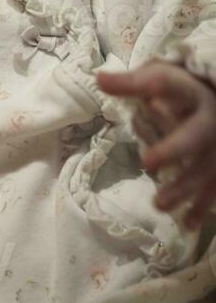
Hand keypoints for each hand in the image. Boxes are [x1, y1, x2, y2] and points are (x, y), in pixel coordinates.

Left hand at [95, 59, 215, 229]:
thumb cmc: (181, 90)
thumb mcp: (158, 79)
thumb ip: (130, 83)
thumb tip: (99, 78)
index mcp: (192, 94)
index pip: (173, 88)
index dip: (158, 92)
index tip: (148, 100)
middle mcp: (210, 121)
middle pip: (195, 136)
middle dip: (173, 149)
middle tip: (147, 162)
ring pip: (205, 169)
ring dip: (183, 188)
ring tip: (159, 204)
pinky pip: (213, 188)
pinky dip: (201, 206)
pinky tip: (188, 224)